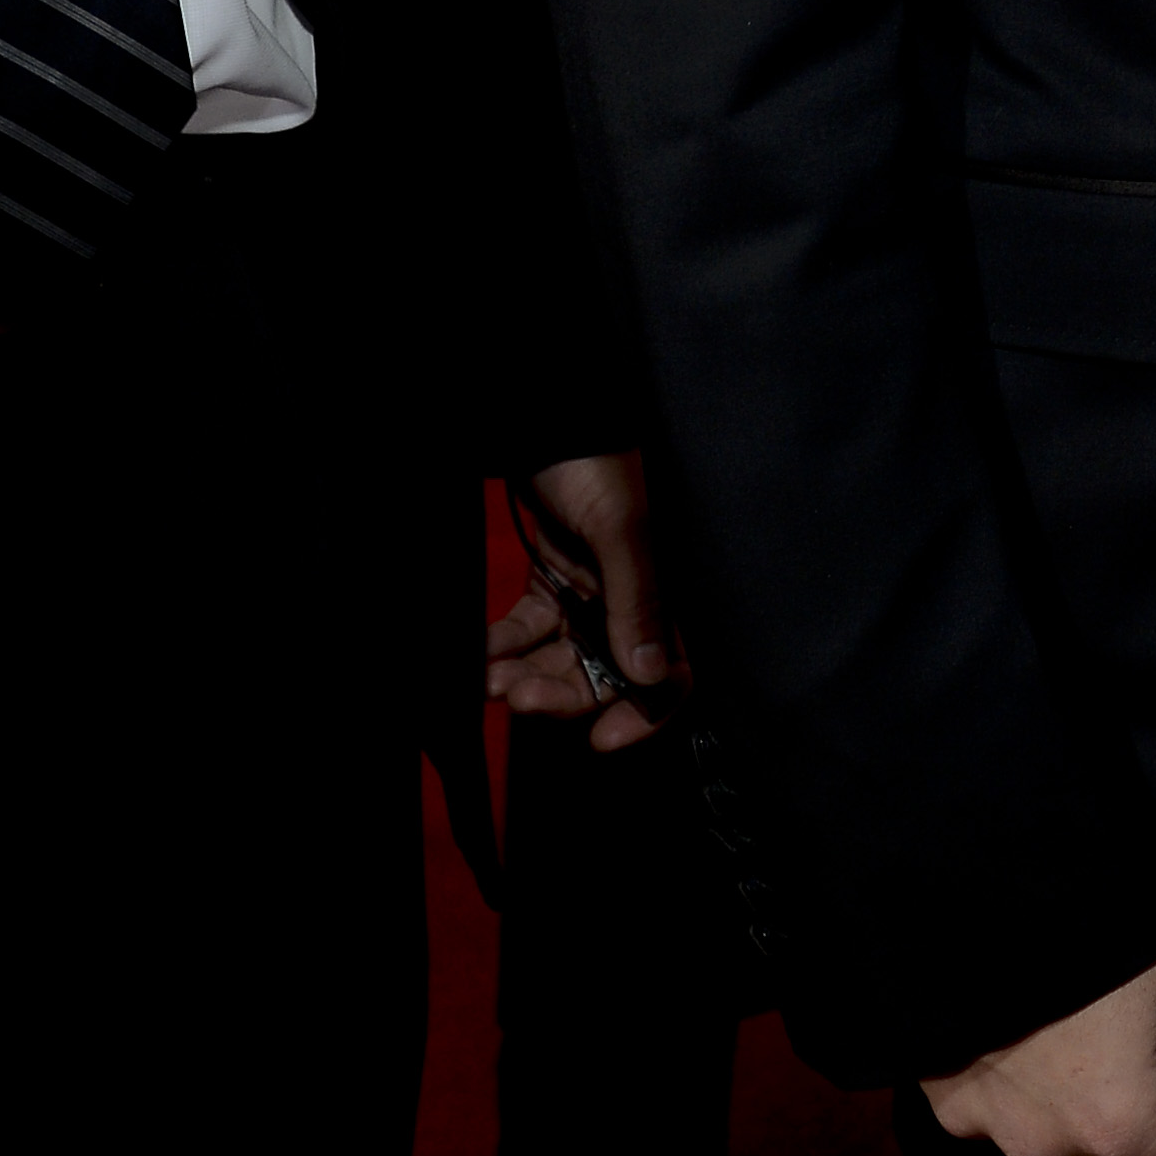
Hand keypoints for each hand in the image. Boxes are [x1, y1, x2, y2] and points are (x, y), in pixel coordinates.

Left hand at [486, 448, 677, 755]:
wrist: (546, 416)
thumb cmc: (595, 463)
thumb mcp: (622, 526)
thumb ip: (637, 599)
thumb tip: (649, 676)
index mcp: (669, 587)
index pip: (673, 668)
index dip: (645, 711)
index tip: (604, 739)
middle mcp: (633, 599)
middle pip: (608, 673)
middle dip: (565, 695)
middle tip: (522, 699)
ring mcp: (591, 592)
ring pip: (563, 657)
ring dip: (528, 675)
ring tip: (491, 680)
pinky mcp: (551, 580)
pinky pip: (530, 629)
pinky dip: (506, 646)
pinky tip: (482, 655)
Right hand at [921, 910, 1155, 1155]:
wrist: (956, 870)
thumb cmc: (1081, 911)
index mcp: (1115, 1124)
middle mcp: (1044, 1144)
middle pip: (1125, 1145)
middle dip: (1142, 1080)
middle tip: (1130, 996)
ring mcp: (982, 1124)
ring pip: (1061, 1123)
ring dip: (1078, 1073)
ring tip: (1073, 985)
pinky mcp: (935, 1094)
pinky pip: (997, 1100)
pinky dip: (1018, 1062)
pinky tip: (1020, 991)